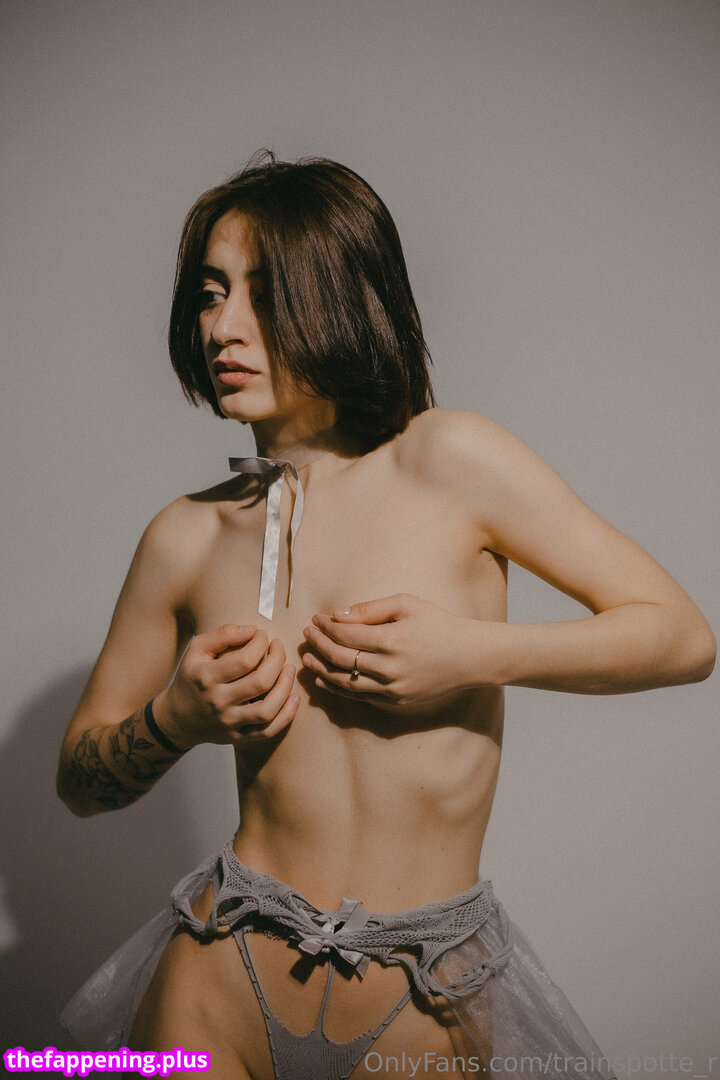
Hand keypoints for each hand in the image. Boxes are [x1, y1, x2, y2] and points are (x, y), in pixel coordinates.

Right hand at [156, 624, 299, 746]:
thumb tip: (253, 630)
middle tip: (279, 647)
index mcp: (206, 677)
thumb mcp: (197, 650)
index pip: (244, 660)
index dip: (260, 643)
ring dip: (285, 687)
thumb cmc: (193, 677)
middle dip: (277, 660)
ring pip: (267, 710)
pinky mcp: (238, 737)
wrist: (178, 718)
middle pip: (260, 683)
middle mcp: (218, 702)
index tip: (263, 635)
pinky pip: (268, 731)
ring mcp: (229, 722)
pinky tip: (294, 697)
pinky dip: (286, 715)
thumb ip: (222, 634)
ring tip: (290, 669)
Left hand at [302, 593, 482, 707]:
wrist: (470, 657)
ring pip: (344, 682)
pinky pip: (358, 697)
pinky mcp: (395, 701)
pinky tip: (324, 678)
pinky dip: (337, 688)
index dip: (325, 626)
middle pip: (340, 658)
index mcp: (391, 640)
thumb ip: (370, 609)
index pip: (345, 634)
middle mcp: (389, 667)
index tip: (316, 619)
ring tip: (307, 658)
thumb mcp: (407, 604)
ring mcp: (392, 688)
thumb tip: (338, 615)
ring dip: (321, 668)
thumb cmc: (439, 624)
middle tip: (308, 634)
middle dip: (319, 644)